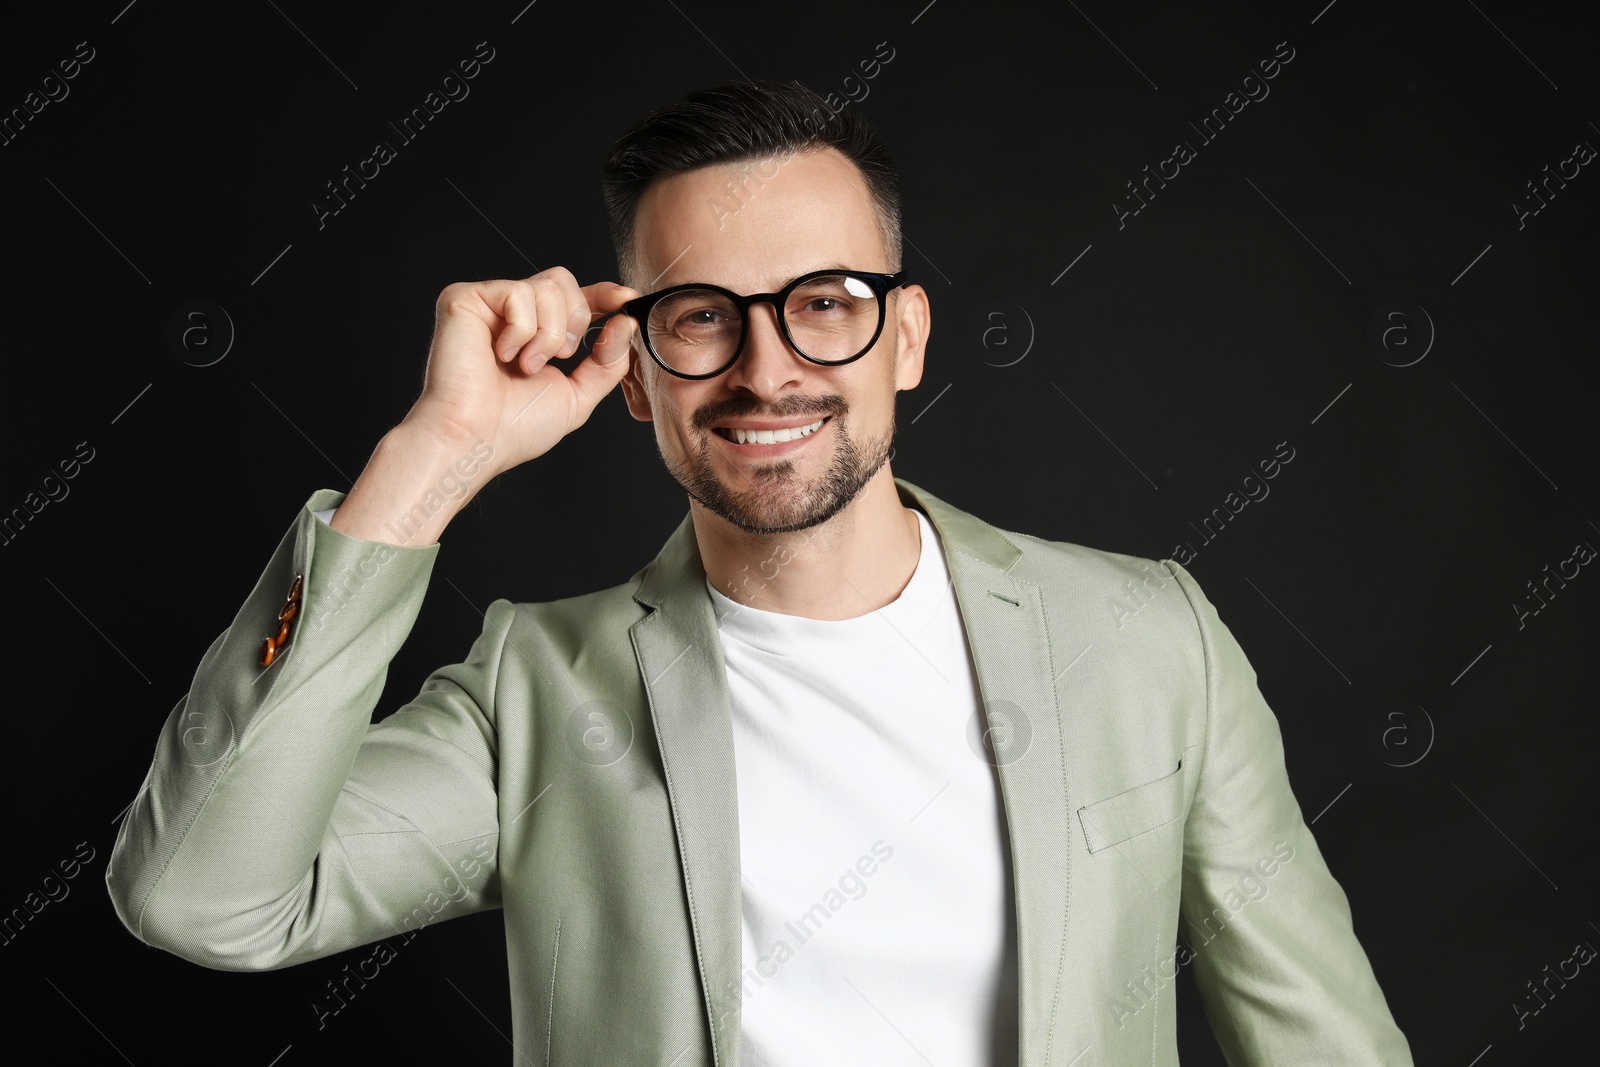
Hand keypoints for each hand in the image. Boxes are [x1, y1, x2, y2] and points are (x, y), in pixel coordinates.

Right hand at [404, 267, 638, 474]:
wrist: (476, 440)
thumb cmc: (515, 427)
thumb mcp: (577, 395)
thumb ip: (607, 361)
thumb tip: (627, 322)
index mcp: (534, 333)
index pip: (573, 297)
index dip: (603, 294)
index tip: (627, 299)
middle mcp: (509, 313)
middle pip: (562, 281)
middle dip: (574, 321)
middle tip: (558, 358)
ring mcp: (486, 304)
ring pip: (546, 287)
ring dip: (548, 335)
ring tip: (525, 365)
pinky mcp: (464, 299)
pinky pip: (518, 294)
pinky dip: (521, 331)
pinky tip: (502, 356)